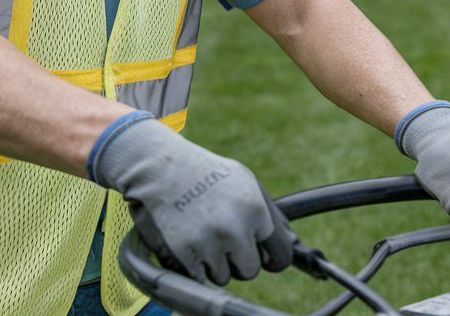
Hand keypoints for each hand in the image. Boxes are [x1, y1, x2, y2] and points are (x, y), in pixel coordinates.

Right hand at [89, 113, 293, 284]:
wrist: (161, 168)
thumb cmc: (205, 172)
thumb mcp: (244, 180)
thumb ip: (267, 211)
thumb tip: (289, 240)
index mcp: (255, 210)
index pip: (279, 257)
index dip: (269, 258)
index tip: (260, 256)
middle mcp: (234, 229)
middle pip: (250, 271)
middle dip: (238, 260)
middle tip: (222, 238)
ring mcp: (208, 243)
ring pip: (223, 277)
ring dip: (213, 263)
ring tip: (201, 233)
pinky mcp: (184, 254)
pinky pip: (199, 279)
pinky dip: (194, 267)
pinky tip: (189, 242)